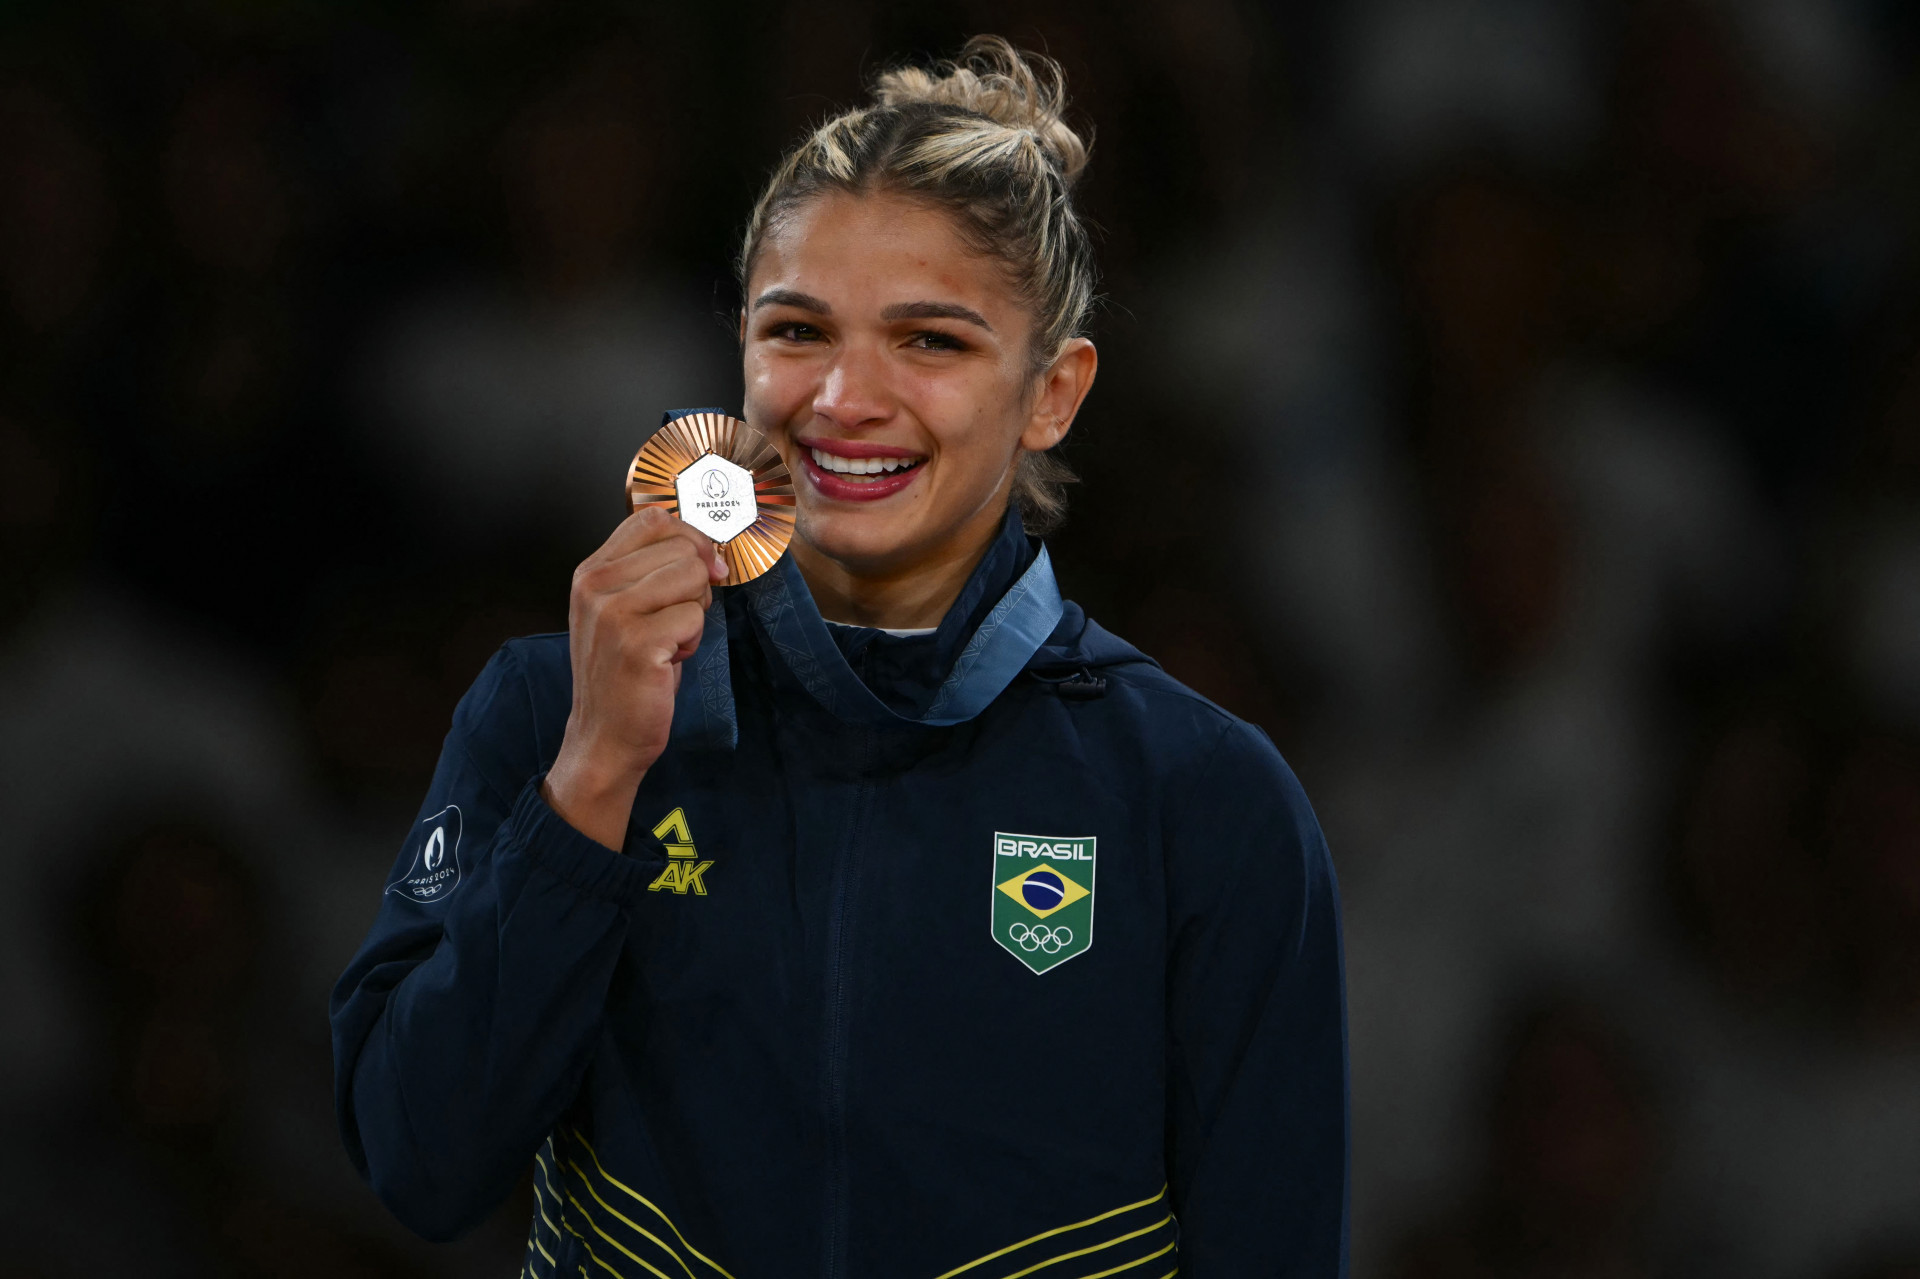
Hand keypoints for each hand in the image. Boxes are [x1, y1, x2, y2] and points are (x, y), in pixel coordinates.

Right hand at [542, 508, 728, 849]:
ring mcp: (612, 612)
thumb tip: (708, 551)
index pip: (653, 518)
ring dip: (695, 613)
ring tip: (668, 641)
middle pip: (682, 548)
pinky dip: (693, 640)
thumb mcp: (625, 609)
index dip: (690, 539)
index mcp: (591, 571)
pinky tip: (669, 660)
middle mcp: (595, 585)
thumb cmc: (624, 672)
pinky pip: (695, 616)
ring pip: (693, 576)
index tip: (699, 570)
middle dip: (696, 585)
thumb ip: (651, 570)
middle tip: (673, 622)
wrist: (604, 735)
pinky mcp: (636, 642)